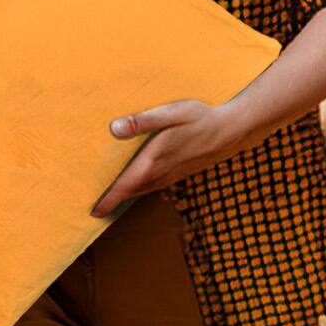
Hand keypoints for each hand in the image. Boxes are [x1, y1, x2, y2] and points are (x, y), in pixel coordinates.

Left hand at [91, 100, 246, 217]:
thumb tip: (113, 128)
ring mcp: (172, 174)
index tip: (94, 212)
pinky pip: (154, 186)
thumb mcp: (170, 113)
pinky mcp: (179, 172)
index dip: (109, 200)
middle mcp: (161, 172)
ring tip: (112, 202)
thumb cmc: (200, 118)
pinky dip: (141, 191)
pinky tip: (139, 187)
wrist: (231, 130)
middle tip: (96, 212)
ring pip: (143, 191)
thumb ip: (141, 121)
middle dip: (114, 203)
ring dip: (127, 198)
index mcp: (154, 159)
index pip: (125, 185)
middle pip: (132, 192)